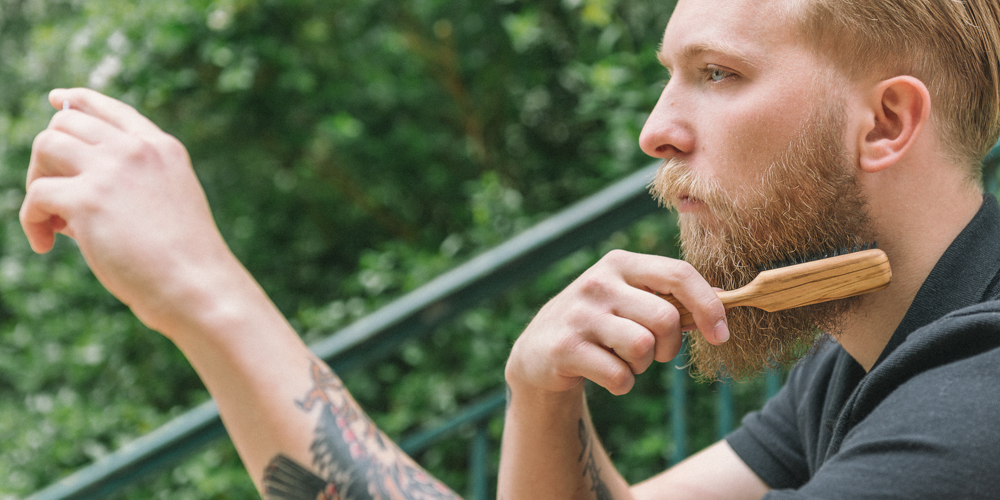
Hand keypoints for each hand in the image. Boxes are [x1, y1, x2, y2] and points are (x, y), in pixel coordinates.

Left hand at [20, 88, 238, 333]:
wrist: (196, 285)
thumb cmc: (184, 260)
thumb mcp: (167, 203)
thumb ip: (131, 184)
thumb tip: (65, 186)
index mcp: (162, 149)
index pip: (110, 109)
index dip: (78, 100)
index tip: (58, 99)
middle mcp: (136, 150)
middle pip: (67, 122)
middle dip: (50, 157)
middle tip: (56, 200)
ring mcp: (112, 170)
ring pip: (45, 145)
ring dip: (37, 181)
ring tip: (53, 222)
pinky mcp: (87, 199)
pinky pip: (36, 194)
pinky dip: (32, 222)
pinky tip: (46, 245)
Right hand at [505, 250, 728, 395]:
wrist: (538, 352)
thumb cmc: (599, 324)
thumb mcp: (629, 299)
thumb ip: (670, 296)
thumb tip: (726, 297)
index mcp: (620, 264)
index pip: (678, 274)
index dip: (708, 306)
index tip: (721, 335)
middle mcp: (598, 283)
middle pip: (665, 318)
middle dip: (669, 345)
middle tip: (654, 353)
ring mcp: (579, 315)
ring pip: (643, 348)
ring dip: (643, 365)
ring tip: (624, 359)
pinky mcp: (565, 348)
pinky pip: (620, 376)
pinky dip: (622, 383)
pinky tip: (604, 373)